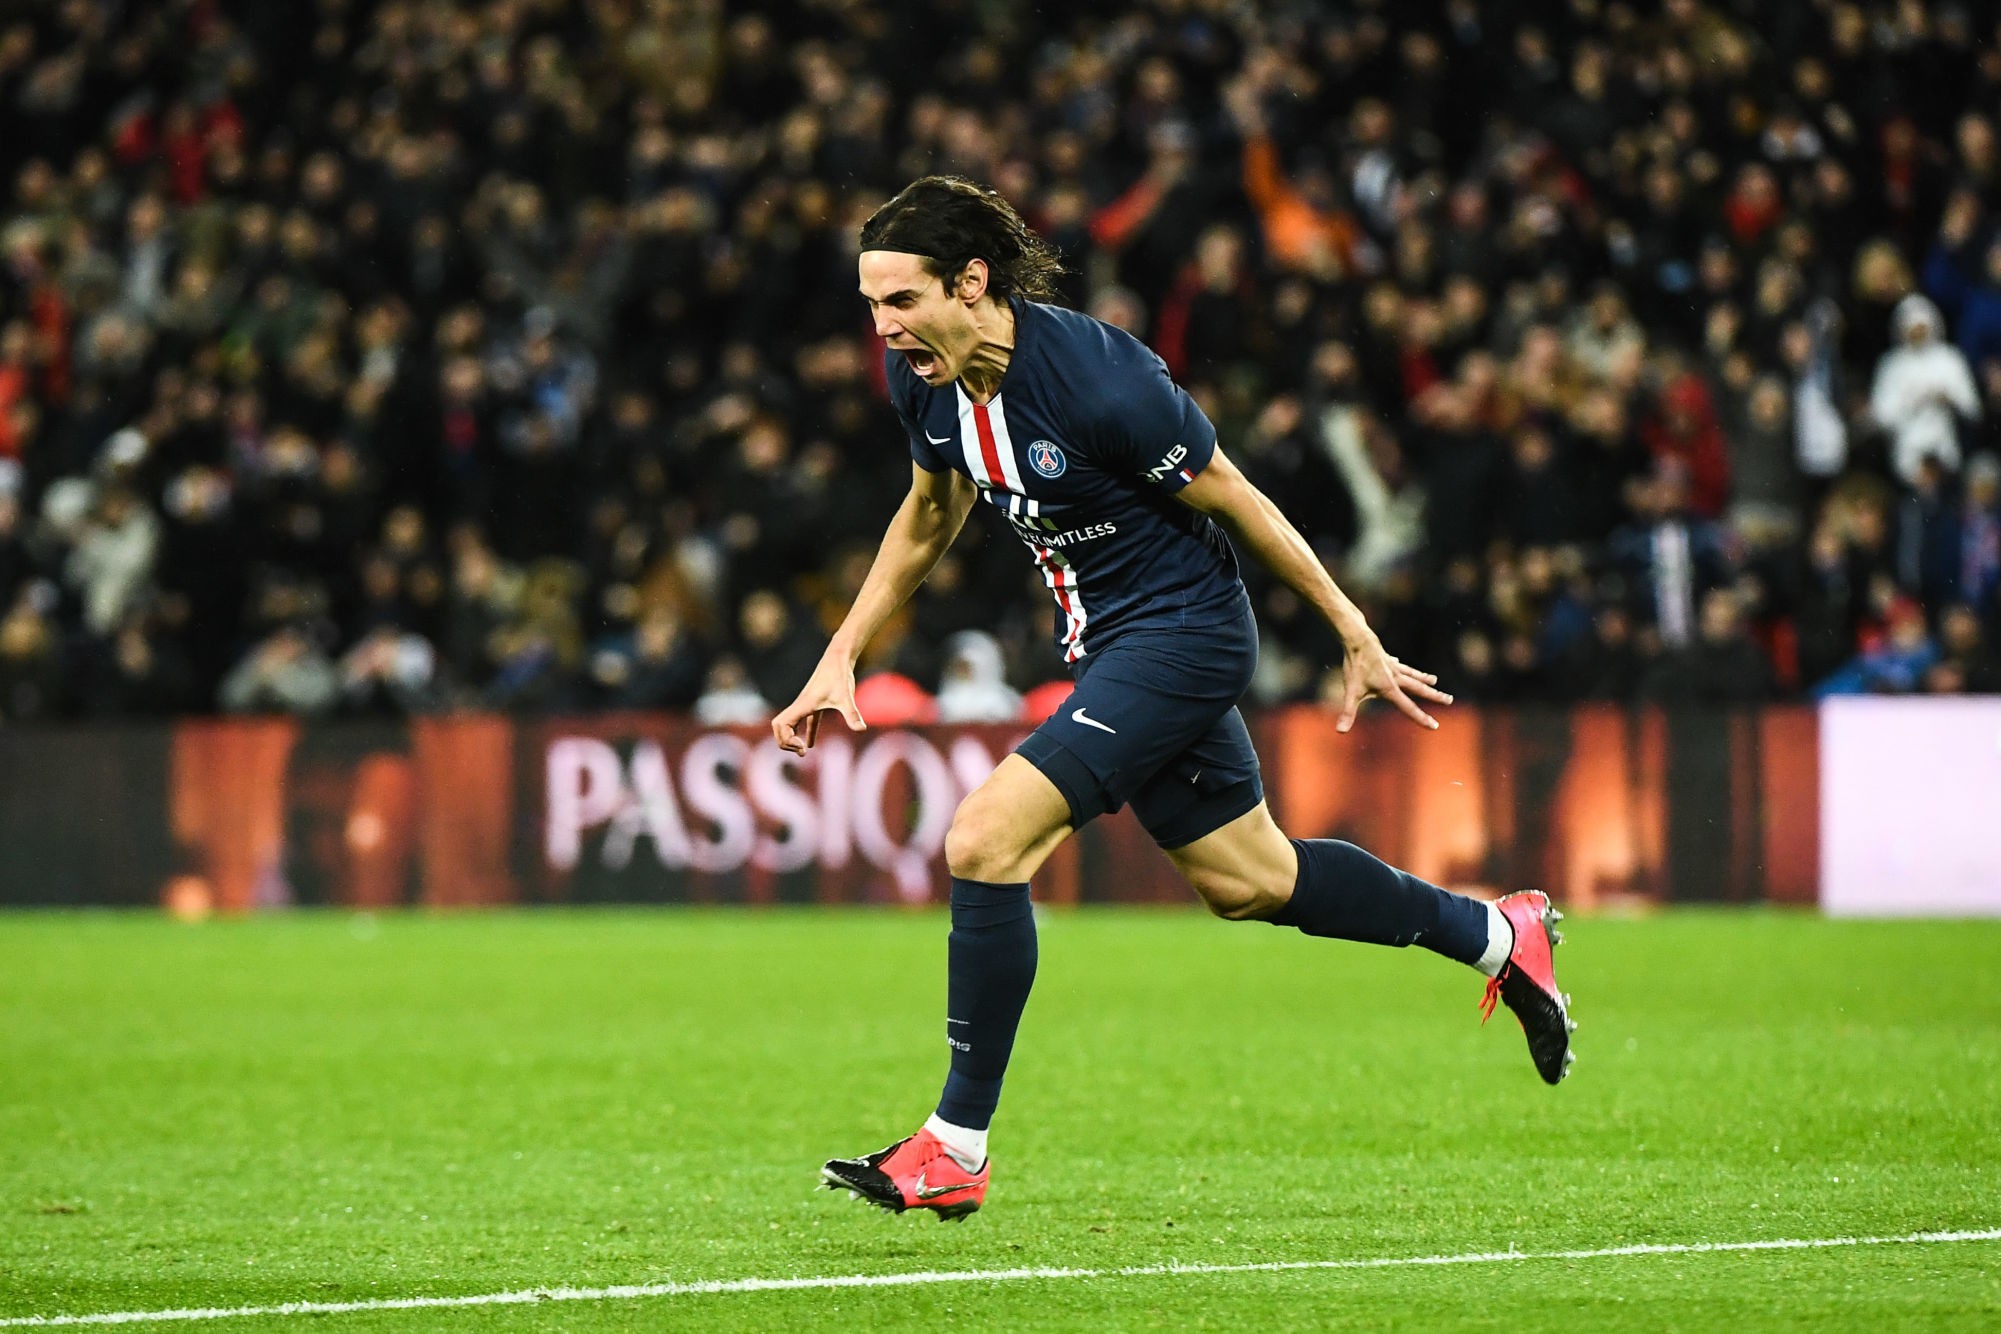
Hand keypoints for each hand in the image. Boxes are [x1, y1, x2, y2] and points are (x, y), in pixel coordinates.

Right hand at [771, 652, 865, 754]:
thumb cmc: (840, 674)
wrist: (839, 657)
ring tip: (803, 752)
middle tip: (801, 751)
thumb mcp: (846, 696)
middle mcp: (800, 705)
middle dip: (784, 742)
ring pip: (788, 724)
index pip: (781, 726)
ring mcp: (806, 704)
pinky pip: (805, 722)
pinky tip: (811, 745)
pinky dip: (805, 733)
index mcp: (802, 705)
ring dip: (791, 738)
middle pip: (779, 727)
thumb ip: (852, 714)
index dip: (787, 740)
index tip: (803, 747)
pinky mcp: (815, 703)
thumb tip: (862, 729)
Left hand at [1332, 635, 1453, 732]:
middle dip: (1434, 696)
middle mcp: (1396, 678)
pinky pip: (1397, 664)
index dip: (1421, 718)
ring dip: (1423, 679)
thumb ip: (1347, 712)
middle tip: (1450, 700)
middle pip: (1419, 689)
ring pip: (1412, 674)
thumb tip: (1340, 731)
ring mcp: (1392, 667)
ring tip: (1434, 680)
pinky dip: (1402, 667)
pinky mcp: (1386, 658)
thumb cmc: (1355, 666)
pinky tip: (1401, 664)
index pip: (1408, 707)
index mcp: (1390, 689)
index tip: (1435, 726)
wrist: (1358, 640)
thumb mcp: (1350, 692)